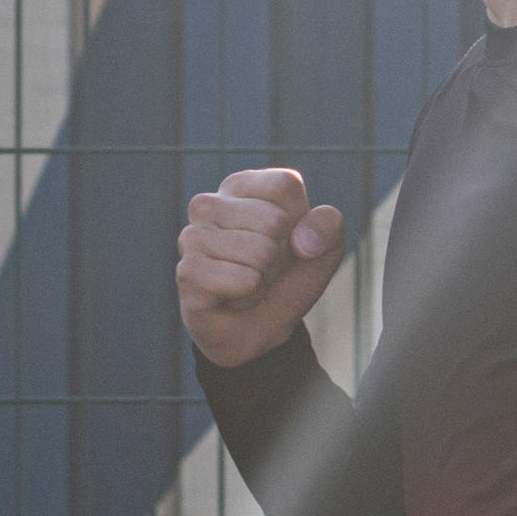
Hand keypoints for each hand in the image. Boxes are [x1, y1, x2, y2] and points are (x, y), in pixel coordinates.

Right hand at [177, 166, 345, 367]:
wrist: (257, 330)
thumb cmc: (285, 281)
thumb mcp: (322, 251)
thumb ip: (328, 228)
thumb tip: (303, 241)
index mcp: (241, 186)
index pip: (284, 185)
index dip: (299, 221)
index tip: (286, 240)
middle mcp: (209, 204)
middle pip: (274, 220)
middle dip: (281, 255)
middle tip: (264, 269)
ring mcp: (192, 237)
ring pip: (259, 252)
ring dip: (266, 277)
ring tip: (250, 282)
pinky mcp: (187, 272)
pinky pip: (243, 281)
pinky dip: (251, 296)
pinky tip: (235, 297)